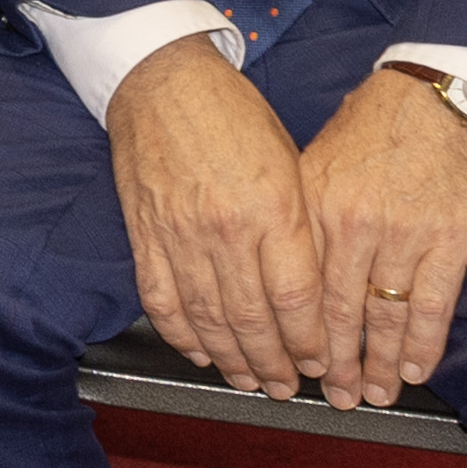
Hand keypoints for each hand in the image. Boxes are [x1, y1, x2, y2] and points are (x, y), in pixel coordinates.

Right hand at [108, 32, 324, 394]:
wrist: (160, 79)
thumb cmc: (233, 114)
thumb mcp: (289, 160)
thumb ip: (301, 224)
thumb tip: (316, 289)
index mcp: (272, 206)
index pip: (297, 297)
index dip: (311, 341)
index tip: (323, 361)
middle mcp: (225, 226)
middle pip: (253, 318)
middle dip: (275, 363)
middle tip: (289, 388)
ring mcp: (178, 232)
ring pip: (207, 317)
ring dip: (230, 359)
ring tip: (249, 380)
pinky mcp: (143, 232)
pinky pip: (160, 297)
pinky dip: (178, 332)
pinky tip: (197, 350)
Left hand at [298, 68, 466, 405]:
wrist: (444, 91)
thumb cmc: (380, 121)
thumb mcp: (321, 156)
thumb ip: (305, 209)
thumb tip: (288, 259)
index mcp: (310, 202)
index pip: (294, 282)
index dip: (293, 330)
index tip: (289, 361)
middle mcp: (350, 224)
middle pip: (335, 310)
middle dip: (333, 362)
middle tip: (332, 397)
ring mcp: (401, 236)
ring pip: (382, 315)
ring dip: (377, 363)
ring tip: (372, 394)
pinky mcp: (449, 242)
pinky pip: (432, 305)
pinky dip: (422, 343)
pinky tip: (415, 369)